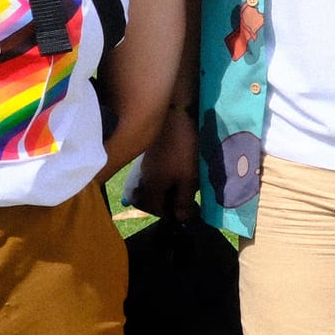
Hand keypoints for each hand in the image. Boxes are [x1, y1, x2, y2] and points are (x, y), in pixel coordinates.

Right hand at [129, 106, 201, 220]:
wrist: (176, 115)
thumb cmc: (183, 150)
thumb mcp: (188, 179)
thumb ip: (184, 201)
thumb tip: (180, 219)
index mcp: (151, 188)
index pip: (157, 210)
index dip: (173, 214)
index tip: (190, 211)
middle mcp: (144, 178)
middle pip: (154, 199)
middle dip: (170, 202)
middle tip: (189, 200)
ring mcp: (147, 165)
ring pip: (156, 185)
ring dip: (170, 189)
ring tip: (188, 185)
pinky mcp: (152, 154)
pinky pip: (159, 173)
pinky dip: (169, 176)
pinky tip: (183, 170)